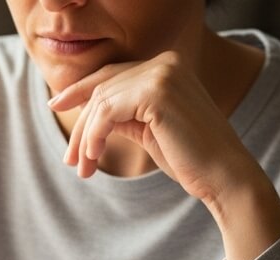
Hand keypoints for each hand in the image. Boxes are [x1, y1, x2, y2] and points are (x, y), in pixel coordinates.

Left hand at [48, 51, 279, 259]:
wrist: (223, 176)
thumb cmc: (190, 159)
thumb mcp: (149, 130)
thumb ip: (124, 114)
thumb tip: (88, 114)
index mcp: (167, 66)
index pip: (112, 74)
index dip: (80, 89)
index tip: (56, 105)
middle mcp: (165, 62)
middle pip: (103, 88)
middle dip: (81, 125)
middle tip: (69, 160)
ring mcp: (162, 74)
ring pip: (102, 101)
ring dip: (85, 137)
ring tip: (81, 167)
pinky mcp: (156, 92)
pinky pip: (107, 112)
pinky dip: (94, 136)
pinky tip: (92, 157)